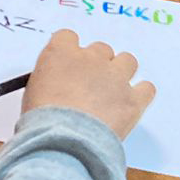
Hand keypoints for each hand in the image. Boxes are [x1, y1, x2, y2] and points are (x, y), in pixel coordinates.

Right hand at [21, 29, 154, 141]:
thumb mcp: (33, 93)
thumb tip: (56, 85)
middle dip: (97, 65)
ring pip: (127, 61)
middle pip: (101, 49)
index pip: (67, 37)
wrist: (63, 142)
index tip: (68, 65)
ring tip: (112, 94)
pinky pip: (147, 88)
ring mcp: (115, 77)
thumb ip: (49, 80)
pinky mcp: (133, 99)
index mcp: (61, 53)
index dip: (69, 53)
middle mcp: (91, 59)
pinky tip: (130, 104)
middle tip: (89, 86)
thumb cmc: (41, 121)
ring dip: (121, 73)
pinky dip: (141, 95)